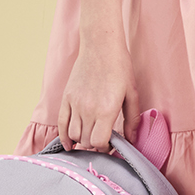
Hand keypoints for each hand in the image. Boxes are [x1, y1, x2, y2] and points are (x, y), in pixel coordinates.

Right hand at [56, 38, 140, 152]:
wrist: (101, 46)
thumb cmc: (120, 67)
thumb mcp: (132, 94)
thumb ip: (132, 120)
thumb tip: (132, 140)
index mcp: (106, 110)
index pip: (99, 143)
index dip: (106, 148)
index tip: (111, 144)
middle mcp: (88, 109)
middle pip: (86, 141)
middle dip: (95, 145)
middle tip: (102, 141)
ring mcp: (75, 104)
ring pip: (73, 134)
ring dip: (82, 140)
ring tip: (90, 138)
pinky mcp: (66, 98)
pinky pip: (61, 123)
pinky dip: (64, 136)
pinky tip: (69, 144)